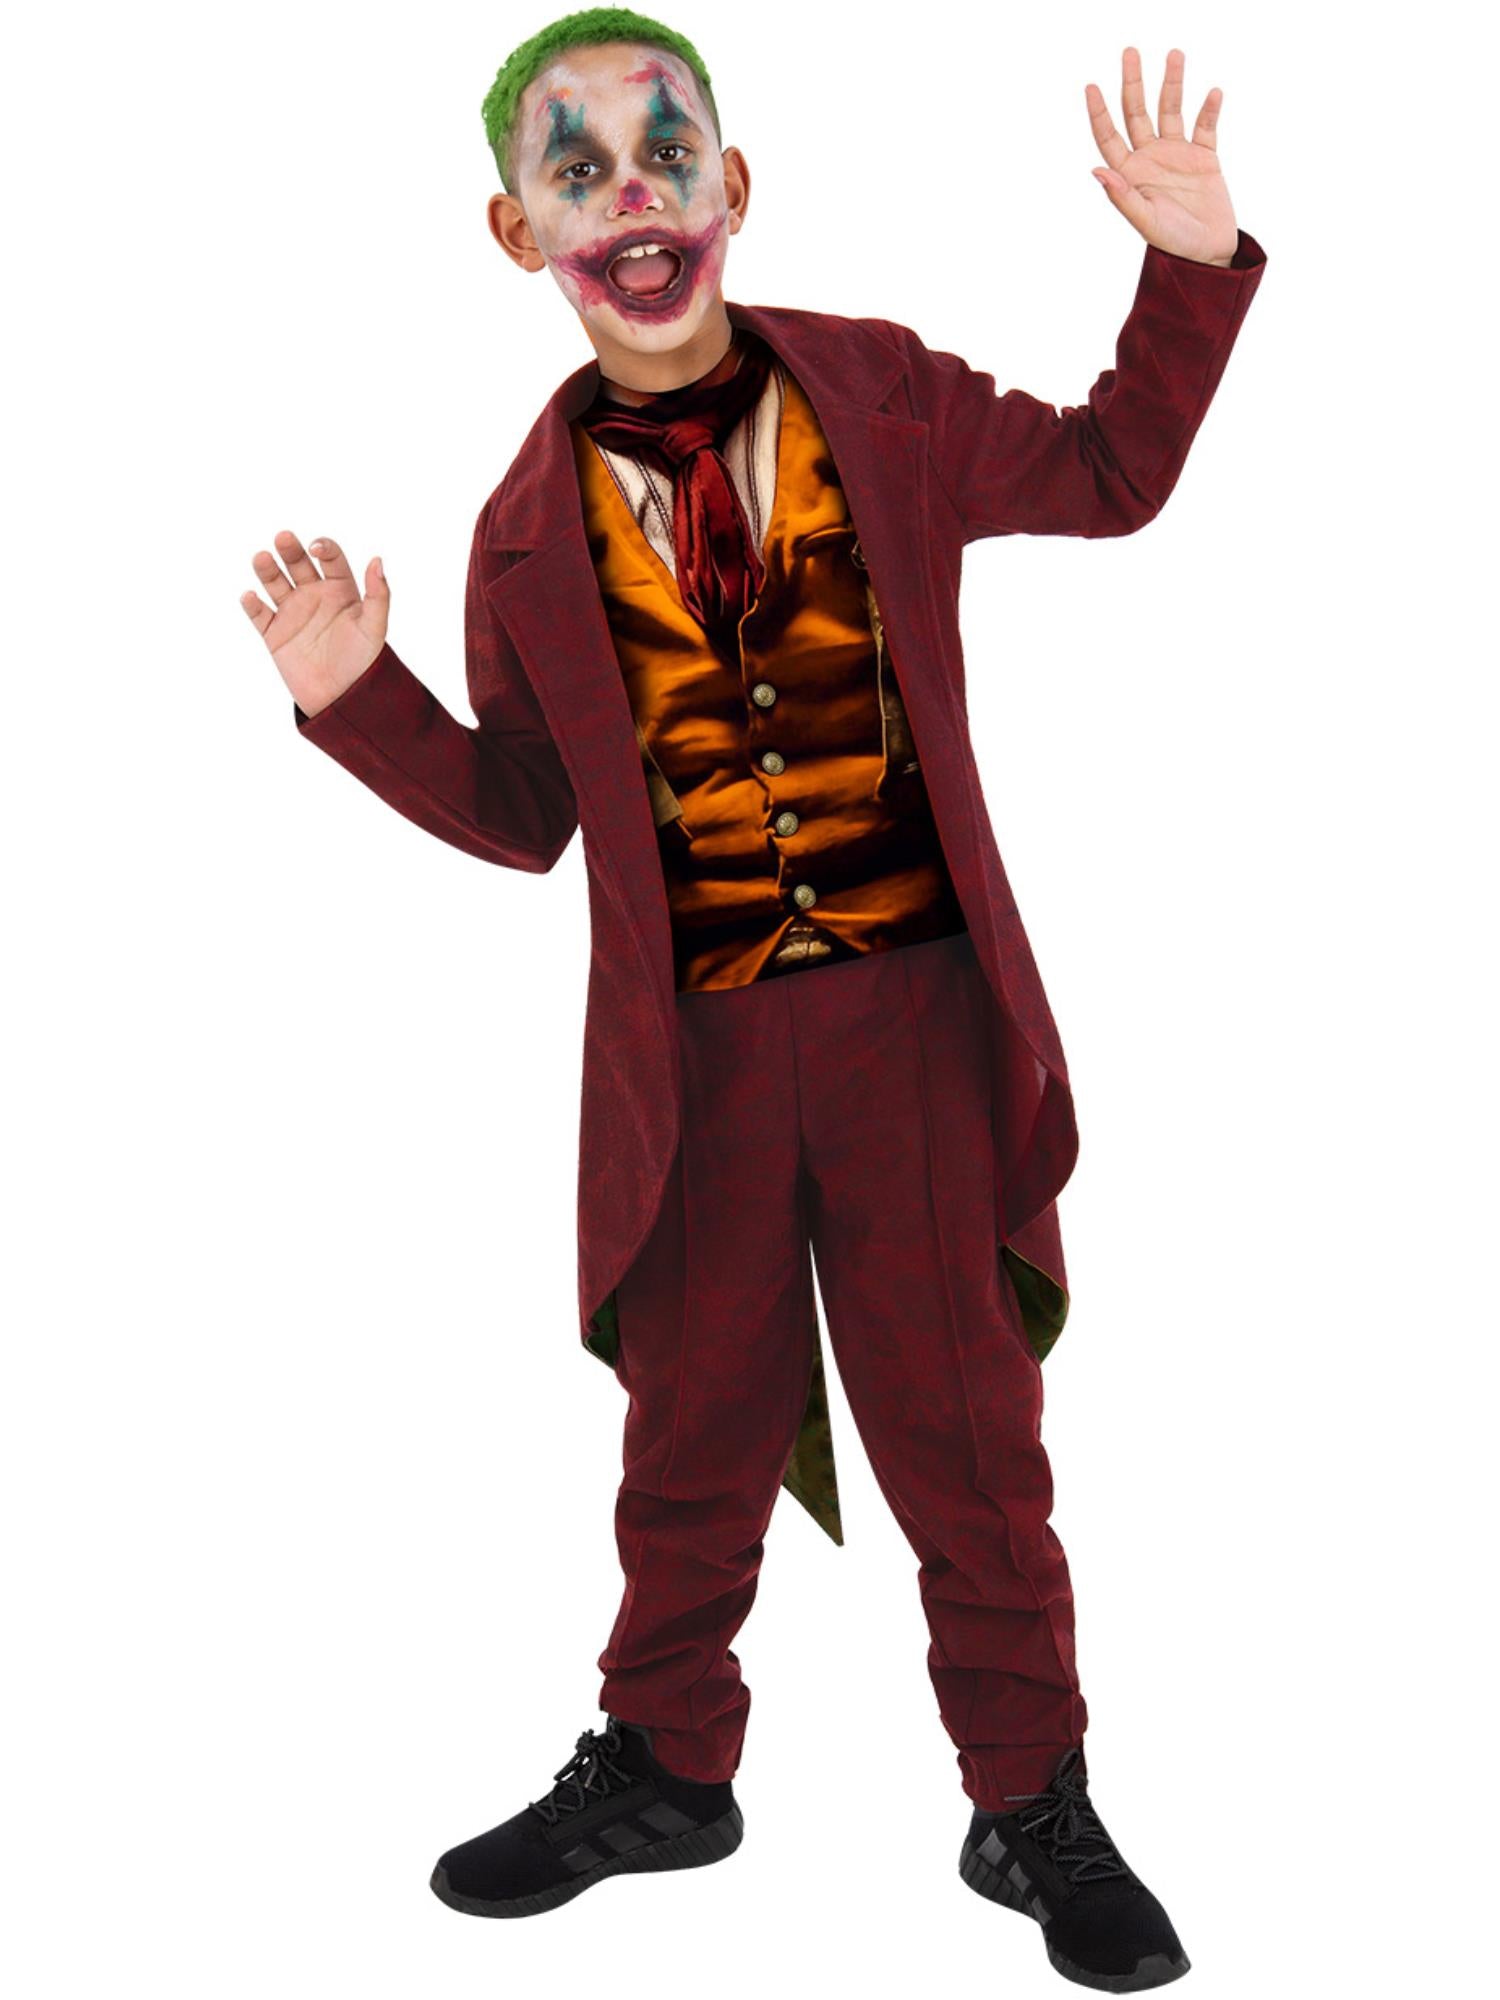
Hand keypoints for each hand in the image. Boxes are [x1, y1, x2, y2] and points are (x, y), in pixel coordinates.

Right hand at [240, 531, 388, 717]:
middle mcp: (314, 595)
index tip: (316, 549)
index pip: (330, 558)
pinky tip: (250, 596)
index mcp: (340, 589)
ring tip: (261, 558)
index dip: (323, 547)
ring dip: (267, 569)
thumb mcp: (375, 628)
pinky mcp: (274, 633)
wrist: (343, 699)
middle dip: (290, 550)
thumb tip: (377, 560)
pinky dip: (252, 604)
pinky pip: (259, 614)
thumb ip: (378, 595)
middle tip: (282, 538)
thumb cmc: (363, 663)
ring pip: (275, 583)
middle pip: (298, 563)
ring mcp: (292, 613)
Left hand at [1085, 47, 1238, 265]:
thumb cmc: (1172, 243)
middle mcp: (1150, 158)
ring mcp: (1176, 155)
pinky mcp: (1204, 157)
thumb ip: (1122, 196)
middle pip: (1137, 113)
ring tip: (1175, 54)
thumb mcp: (1145, 221)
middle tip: (1129, 51)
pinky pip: (1205, 127)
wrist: (1208, 255)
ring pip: (1171, 110)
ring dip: (1172, 83)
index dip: (1099, 112)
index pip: (1109, 136)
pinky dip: (1209, 110)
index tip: (1091, 86)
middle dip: (1133, 83)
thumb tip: (1097, 171)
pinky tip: (1212, 93)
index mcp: (1130, 173)